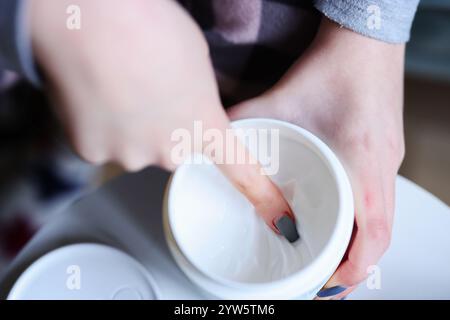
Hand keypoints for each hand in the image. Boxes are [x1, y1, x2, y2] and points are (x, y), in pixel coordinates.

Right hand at [29, 0, 293, 232]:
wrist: (88, 20)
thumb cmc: (149, 26)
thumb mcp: (195, 59)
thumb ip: (198, 96)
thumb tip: (190, 105)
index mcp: (204, 127)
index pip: (239, 169)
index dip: (260, 193)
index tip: (277, 214)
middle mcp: (170, 152)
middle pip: (172, 150)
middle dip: (165, 129)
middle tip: (149, 89)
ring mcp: (129, 155)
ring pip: (135, 147)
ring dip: (130, 125)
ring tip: (120, 85)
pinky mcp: (91, 152)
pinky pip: (103, 143)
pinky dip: (100, 124)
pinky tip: (97, 94)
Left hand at [228, 18, 404, 297]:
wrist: (366, 41)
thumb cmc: (337, 68)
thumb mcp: (283, 101)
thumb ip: (243, 122)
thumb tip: (213, 138)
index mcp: (364, 164)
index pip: (373, 234)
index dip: (354, 268)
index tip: (329, 286)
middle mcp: (383, 168)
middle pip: (380, 236)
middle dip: (355, 267)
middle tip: (326, 283)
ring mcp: (389, 162)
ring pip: (383, 220)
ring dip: (360, 245)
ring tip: (334, 260)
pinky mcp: (386, 152)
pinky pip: (381, 200)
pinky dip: (364, 221)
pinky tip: (345, 219)